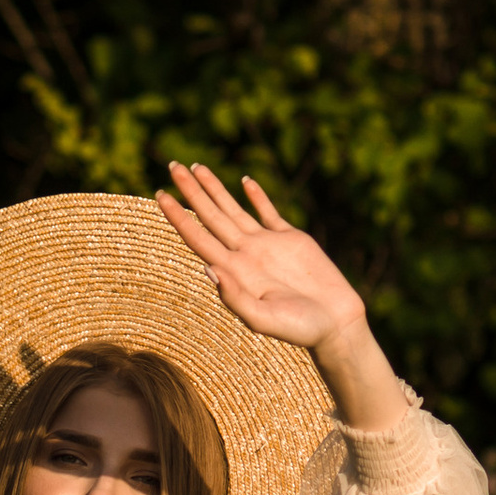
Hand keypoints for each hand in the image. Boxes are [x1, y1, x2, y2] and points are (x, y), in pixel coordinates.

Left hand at [155, 162, 366, 351]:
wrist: (335, 324)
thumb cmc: (298, 328)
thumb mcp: (262, 318)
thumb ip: (234, 297)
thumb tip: (208, 268)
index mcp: (233, 272)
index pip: (197, 238)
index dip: (178, 217)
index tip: (160, 195)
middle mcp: (244, 255)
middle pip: (210, 216)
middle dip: (191, 191)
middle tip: (173, 166)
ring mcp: (266, 245)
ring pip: (233, 209)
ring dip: (215, 188)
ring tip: (196, 166)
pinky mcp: (290, 239)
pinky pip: (268, 212)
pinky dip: (257, 196)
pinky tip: (244, 180)